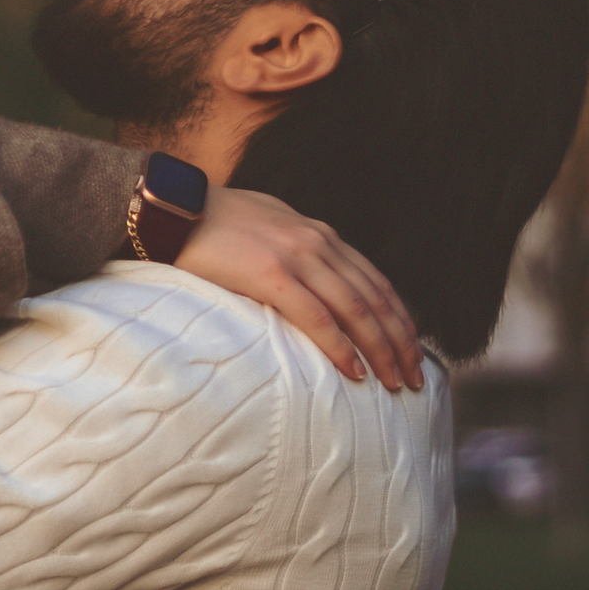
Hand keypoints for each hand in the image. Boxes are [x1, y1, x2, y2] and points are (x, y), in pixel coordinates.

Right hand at [172, 187, 423, 390]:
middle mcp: (317, 242)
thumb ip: (298, 251)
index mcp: (319, 234)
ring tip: (394, 382)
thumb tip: (313, 282)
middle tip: (415, 377)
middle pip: (374, 298)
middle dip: (399, 341)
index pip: (374, 281)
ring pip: (355, 310)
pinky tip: (354, 370)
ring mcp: (295, 256)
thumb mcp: (270, 228)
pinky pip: (317, 317)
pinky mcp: (270, 274)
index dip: (398, 318)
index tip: (411, 350)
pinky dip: (341, 346)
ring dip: (380, 349)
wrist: (173, 207)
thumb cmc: (214, 223)